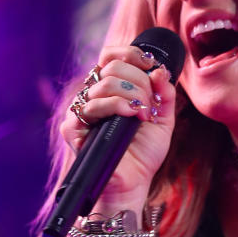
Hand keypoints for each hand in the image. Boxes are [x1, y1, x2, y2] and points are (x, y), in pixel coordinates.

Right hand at [59, 43, 177, 218]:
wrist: (134, 182)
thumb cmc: (144, 153)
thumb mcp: (163, 119)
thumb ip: (165, 94)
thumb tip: (159, 70)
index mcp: (110, 89)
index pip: (112, 56)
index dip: (132, 54)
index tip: (151, 66)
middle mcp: (93, 96)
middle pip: (112, 66)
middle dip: (139, 81)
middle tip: (149, 103)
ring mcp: (81, 110)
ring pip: (104, 84)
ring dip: (133, 95)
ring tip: (143, 114)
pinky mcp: (72, 127)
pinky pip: (93, 105)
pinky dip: (117, 106)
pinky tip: (132, 116)